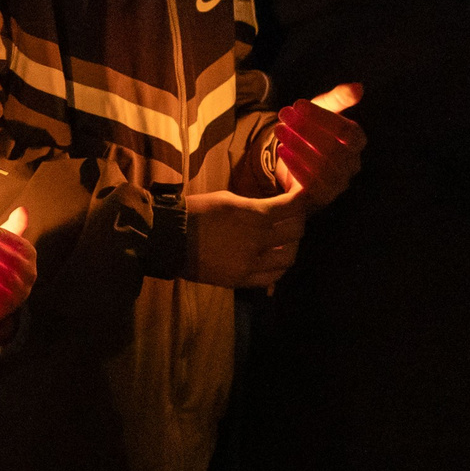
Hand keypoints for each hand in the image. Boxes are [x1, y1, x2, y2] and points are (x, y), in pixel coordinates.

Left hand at [0, 206, 35, 330]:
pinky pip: (2, 295)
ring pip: (9, 279)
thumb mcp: (8, 245)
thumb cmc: (4, 265)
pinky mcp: (7, 304)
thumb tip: (22, 209)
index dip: (11, 239)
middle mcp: (28, 276)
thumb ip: (15, 228)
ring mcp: (19, 291)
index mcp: (30, 260)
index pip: (25, 248)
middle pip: (17, 263)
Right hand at [183, 188, 305, 288]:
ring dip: (291, 245)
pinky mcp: (240, 280)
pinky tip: (274, 259)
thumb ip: (254, 206)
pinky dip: (278, 267)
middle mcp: (257, 240)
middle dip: (298, 218)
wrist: (168, 238)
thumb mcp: (227, 198)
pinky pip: (271, 277)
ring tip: (284, 238)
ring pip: (288, 257)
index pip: (293, 205)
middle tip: (292, 213)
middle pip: (296, 231)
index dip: (302, 195)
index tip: (300, 190)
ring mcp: (250, 264)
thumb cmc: (194, 211)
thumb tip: (273, 210)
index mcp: (253, 215)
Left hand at [274, 84, 366, 208]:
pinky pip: (312, 186)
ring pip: (323, 168)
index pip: (347, 130)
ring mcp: (338, 184)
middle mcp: (352, 165)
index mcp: (356, 143)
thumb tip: (358, 87)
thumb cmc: (312, 131)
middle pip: (334, 149)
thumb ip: (338, 98)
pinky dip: (296, 167)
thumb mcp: (321, 112)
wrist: (295, 159)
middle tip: (283, 114)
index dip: (322, 117)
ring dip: (299, 147)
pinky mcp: (320, 198)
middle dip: (306, 129)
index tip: (298, 103)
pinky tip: (282, 150)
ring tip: (279, 130)